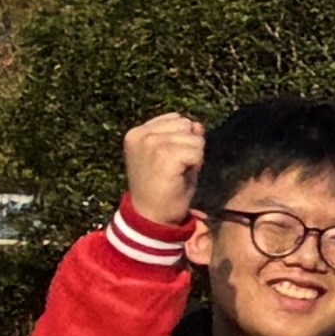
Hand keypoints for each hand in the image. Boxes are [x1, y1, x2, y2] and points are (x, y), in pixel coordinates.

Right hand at [119, 112, 206, 228]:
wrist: (152, 216)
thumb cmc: (163, 187)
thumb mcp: (172, 156)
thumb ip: (182, 137)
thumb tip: (197, 125)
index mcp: (137, 132)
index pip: (176, 119)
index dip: (182, 139)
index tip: (170, 161)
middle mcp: (141, 134)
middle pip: (186, 125)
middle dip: (189, 145)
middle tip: (176, 168)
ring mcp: (151, 143)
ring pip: (193, 137)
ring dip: (194, 156)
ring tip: (178, 172)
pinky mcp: (163, 155)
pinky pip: (196, 151)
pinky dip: (196, 164)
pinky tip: (182, 176)